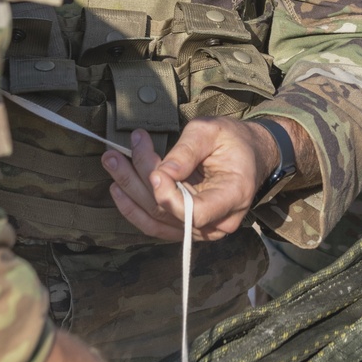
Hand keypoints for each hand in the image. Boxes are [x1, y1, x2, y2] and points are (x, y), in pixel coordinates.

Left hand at [101, 117, 280, 241]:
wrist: (250, 154)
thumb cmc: (233, 140)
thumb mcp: (213, 132)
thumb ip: (187, 151)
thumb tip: (161, 172)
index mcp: (233, 196)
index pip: (196, 212)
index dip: (170, 197)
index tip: (154, 170)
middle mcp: (218, 221)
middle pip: (169, 213)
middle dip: (137, 181)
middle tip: (115, 154)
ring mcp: (202, 229)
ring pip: (157, 220)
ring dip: (129, 192)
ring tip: (111, 162)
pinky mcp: (187, 226)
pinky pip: (156, 224)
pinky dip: (134, 208)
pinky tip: (117, 189)